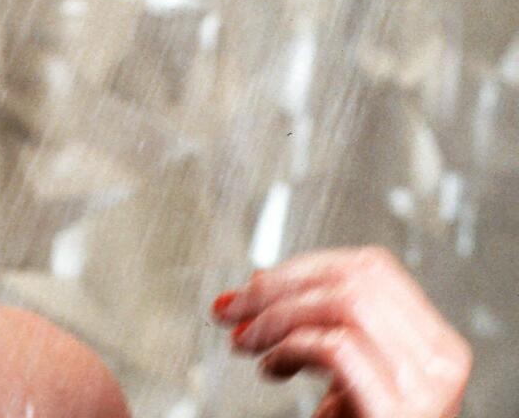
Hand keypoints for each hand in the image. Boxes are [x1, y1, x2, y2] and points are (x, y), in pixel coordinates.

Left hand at [211, 247, 470, 417]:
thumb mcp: (344, 379)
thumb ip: (317, 330)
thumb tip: (258, 284)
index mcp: (432, 345)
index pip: (371, 269)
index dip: (303, 268)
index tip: (254, 284)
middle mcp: (438, 362)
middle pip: (353, 279)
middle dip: (279, 285)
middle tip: (232, 310)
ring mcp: (426, 388)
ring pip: (343, 304)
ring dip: (277, 316)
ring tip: (246, 342)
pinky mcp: (400, 412)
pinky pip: (337, 347)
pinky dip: (289, 347)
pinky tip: (272, 368)